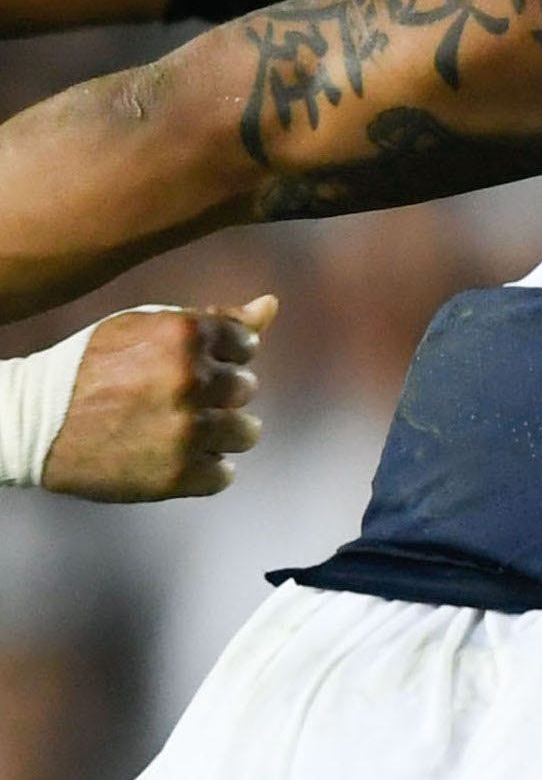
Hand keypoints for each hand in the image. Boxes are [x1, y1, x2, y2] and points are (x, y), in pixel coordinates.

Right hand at [41, 297, 272, 501]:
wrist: (33, 423)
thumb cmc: (91, 368)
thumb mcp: (142, 327)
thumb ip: (212, 318)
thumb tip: (270, 305)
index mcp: (183, 336)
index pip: (246, 345)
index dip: (219, 357)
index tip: (187, 367)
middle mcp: (189, 381)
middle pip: (246, 389)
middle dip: (217, 394)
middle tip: (170, 399)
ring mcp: (186, 430)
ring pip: (246, 432)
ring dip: (217, 433)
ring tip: (173, 429)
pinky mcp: (178, 474)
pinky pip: (224, 474)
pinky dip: (201, 469)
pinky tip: (167, 456)